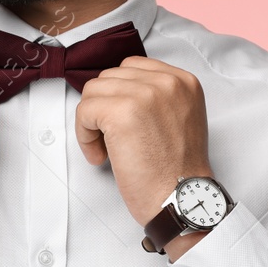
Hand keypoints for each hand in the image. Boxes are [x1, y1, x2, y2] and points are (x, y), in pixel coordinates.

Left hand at [74, 56, 212, 233]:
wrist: (181, 198)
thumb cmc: (177, 170)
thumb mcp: (180, 118)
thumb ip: (156, 97)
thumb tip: (116, 92)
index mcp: (183, 81)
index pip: (132, 67)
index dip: (119, 96)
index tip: (123, 123)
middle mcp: (166, 82)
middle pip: (110, 78)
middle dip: (104, 108)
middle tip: (113, 141)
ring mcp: (144, 94)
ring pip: (93, 91)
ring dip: (92, 122)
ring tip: (106, 149)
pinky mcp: (121, 112)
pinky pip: (84, 111)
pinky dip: (85, 135)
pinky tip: (100, 156)